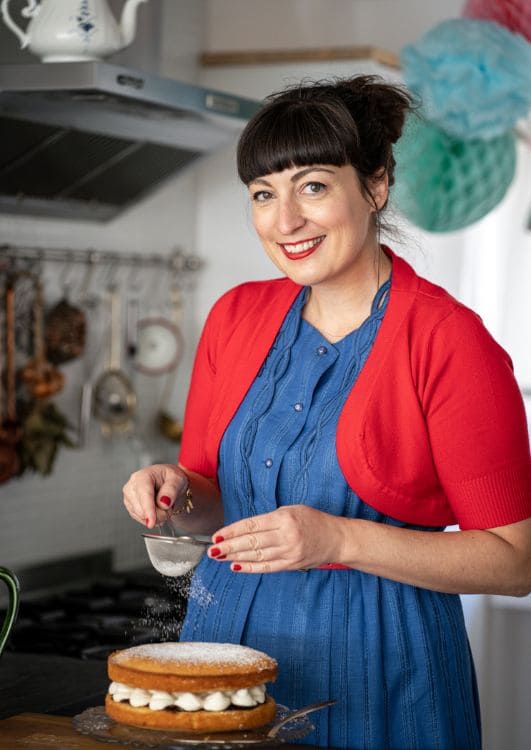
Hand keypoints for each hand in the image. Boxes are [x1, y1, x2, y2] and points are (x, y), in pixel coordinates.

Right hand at [122, 463, 188, 528]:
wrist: (167, 481)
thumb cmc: (170, 478)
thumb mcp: (177, 479)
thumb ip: (172, 490)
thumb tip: (163, 503)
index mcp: (142, 476)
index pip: (144, 496)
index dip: (148, 510)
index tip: (152, 522)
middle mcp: (131, 487)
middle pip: (142, 510)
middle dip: (160, 513)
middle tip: (169, 506)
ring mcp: (129, 498)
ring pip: (142, 517)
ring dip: (157, 516)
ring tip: (164, 506)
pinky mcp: (130, 507)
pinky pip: (141, 520)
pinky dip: (152, 518)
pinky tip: (157, 510)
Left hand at [208, 505, 347, 572]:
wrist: (336, 538)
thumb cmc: (313, 520)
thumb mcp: (292, 510)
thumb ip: (270, 519)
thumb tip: (245, 529)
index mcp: (284, 518)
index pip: (252, 525)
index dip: (233, 531)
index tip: (218, 535)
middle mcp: (286, 536)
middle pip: (252, 542)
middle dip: (229, 546)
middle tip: (213, 549)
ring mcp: (289, 552)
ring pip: (256, 556)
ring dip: (235, 557)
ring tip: (220, 557)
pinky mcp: (291, 565)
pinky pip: (266, 567)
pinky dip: (250, 568)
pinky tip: (236, 566)